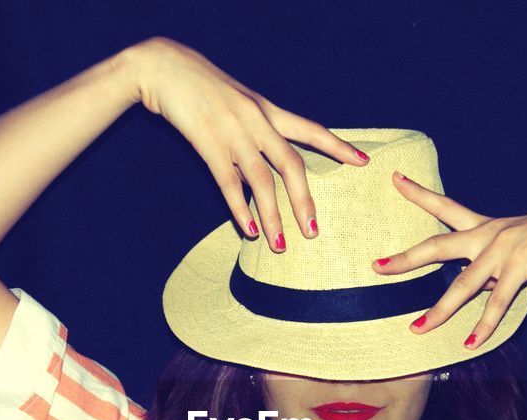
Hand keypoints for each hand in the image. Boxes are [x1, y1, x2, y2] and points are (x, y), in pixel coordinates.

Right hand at [123, 37, 367, 250]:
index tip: (362, 162)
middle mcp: (257, 122)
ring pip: (262, 182)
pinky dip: (241, 209)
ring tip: (280, 245)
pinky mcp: (208, 145)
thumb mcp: (238, 100)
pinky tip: (249, 230)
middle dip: (305, 201)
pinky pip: (229, 184)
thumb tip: (269, 155)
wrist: (163, 68)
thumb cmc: (201, 86)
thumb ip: (257, 125)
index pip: (310, 130)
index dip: (337, 146)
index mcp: (267, 109)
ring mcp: (234, 134)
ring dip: (273, 217)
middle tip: (314, 231)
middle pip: (291, 165)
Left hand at [370, 172, 526, 347]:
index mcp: (486, 225)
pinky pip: (498, 300)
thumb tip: (476, 289)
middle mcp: (489, 233)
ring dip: (440, 310)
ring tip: (418, 328)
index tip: (395, 179)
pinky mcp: (523, 264)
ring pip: (463, 284)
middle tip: (377, 267)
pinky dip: (485, 324)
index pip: (445, 206)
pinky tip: (471, 341)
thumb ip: (492, 269)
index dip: (419, 193)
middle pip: (437, 245)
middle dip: (406, 259)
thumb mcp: (516, 251)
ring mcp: (504, 248)